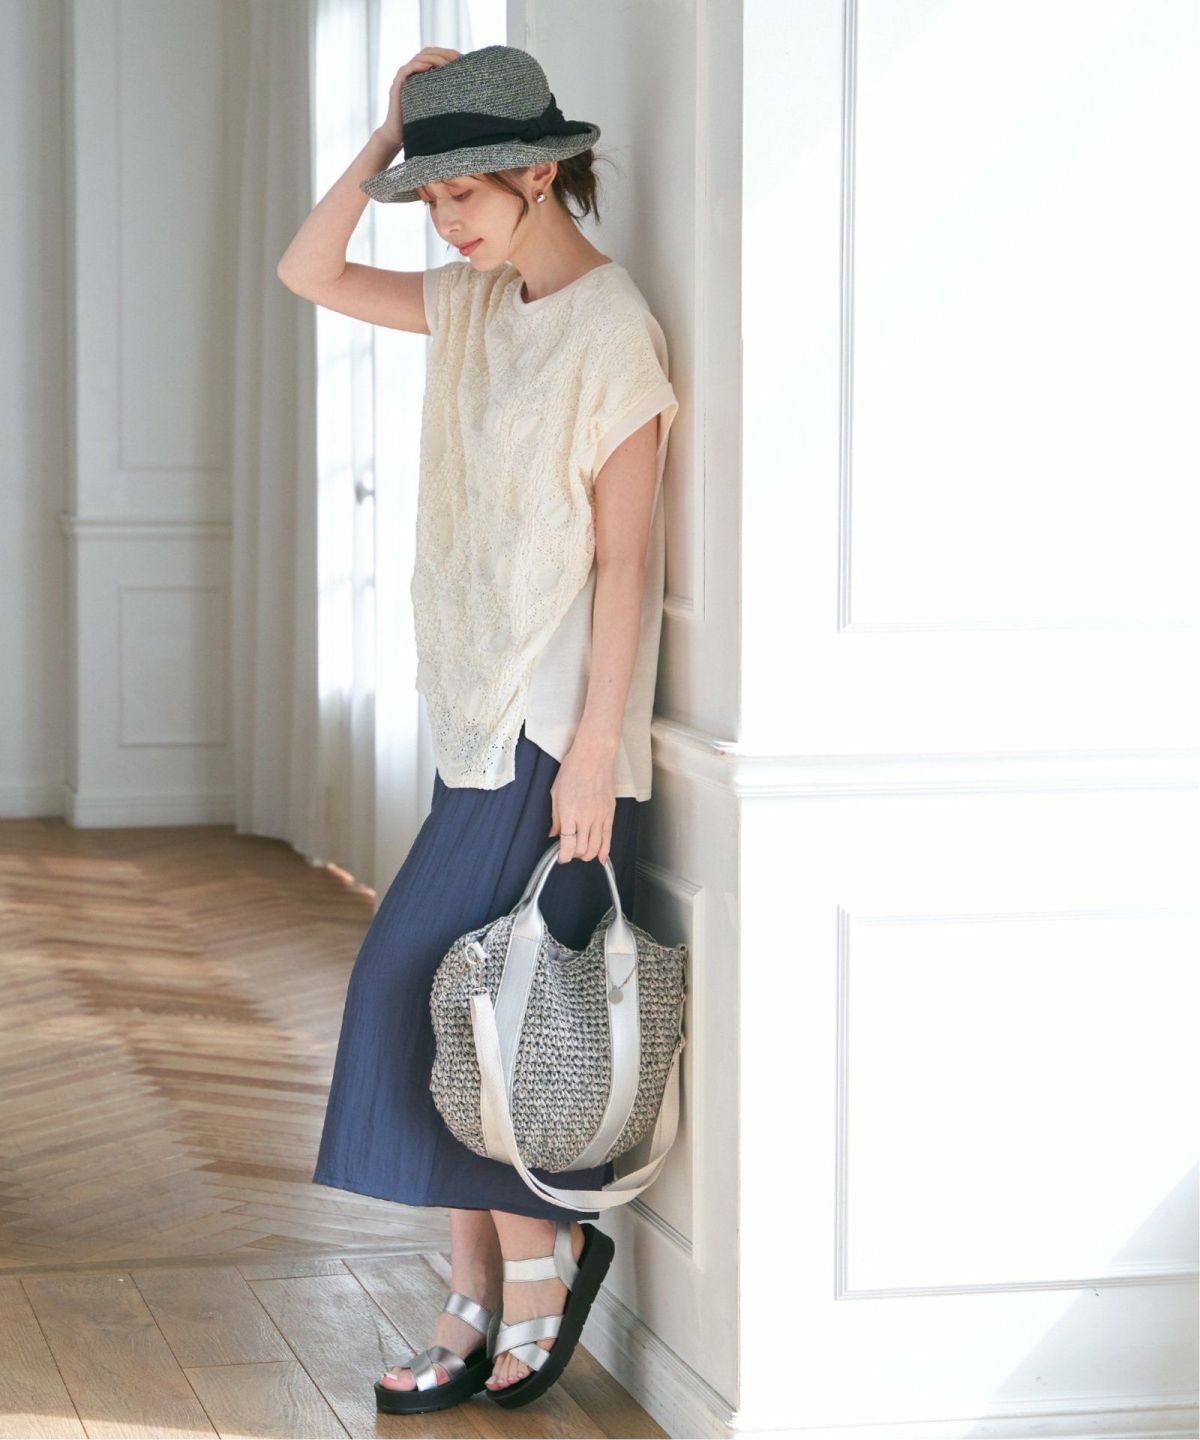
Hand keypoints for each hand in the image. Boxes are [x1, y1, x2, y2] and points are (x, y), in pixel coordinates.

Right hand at [376, 46, 462, 147]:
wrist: (399, 135)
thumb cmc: (421, 122)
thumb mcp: (437, 104)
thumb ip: (446, 93)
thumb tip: (469, 91)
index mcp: (421, 73)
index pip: (434, 55)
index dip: (448, 53)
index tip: (463, 58)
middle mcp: (412, 71)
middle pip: (427, 52)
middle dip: (443, 53)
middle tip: (457, 59)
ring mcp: (403, 77)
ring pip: (418, 58)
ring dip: (433, 58)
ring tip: (446, 63)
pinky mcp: (397, 85)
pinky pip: (406, 70)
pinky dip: (417, 66)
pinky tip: (428, 67)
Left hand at [548, 735, 617, 865]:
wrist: (593, 756)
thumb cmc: (573, 770)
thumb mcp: (556, 793)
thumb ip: (554, 817)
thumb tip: (553, 833)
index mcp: (569, 813)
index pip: (568, 845)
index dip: (564, 857)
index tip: (561, 858)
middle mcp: (586, 817)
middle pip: (582, 849)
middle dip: (575, 856)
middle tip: (570, 853)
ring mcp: (600, 816)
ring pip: (596, 847)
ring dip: (588, 855)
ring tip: (583, 853)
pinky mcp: (610, 813)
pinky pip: (609, 838)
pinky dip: (605, 851)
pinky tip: (602, 858)